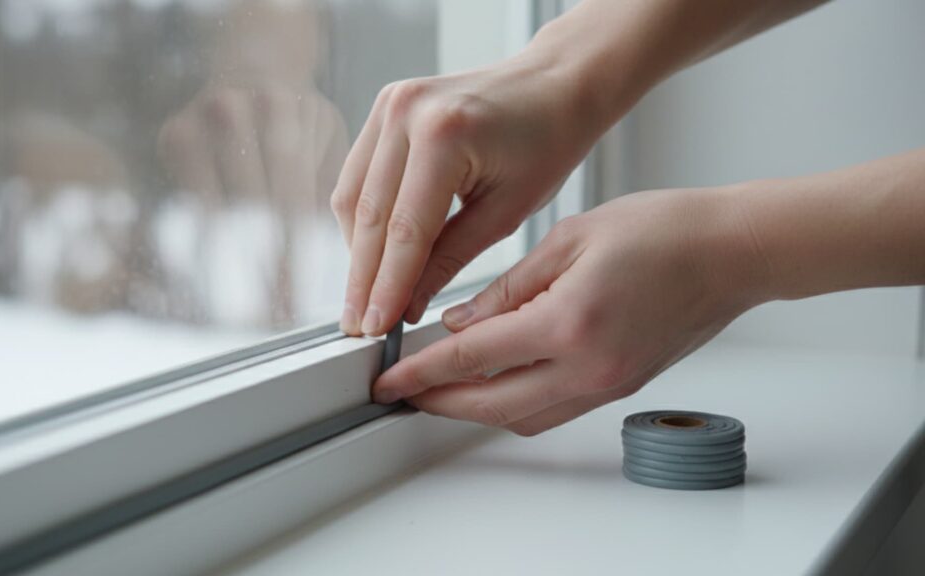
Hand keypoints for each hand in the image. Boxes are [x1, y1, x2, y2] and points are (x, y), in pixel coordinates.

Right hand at [332, 54, 605, 335]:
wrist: (553, 85)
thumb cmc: (545, 144)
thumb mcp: (506, 213)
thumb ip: (449, 259)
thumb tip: (405, 306)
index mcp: (444, 135)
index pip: (404, 230)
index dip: (386, 286)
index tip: (376, 329)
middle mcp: (406, 113)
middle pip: (370, 216)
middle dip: (363, 278)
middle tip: (360, 326)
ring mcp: (389, 104)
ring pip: (352, 197)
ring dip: (357, 251)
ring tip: (365, 298)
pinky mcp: (383, 107)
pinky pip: (358, 175)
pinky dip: (363, 218)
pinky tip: (373, 254)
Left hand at [372, 187, 764, 434]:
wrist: (732, 252)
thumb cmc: (662, 230)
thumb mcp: (568, 240)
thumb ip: (508, 289)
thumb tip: (461, 323)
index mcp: (568, 323)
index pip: (471, 359)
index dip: (420, 372)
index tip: (387, 380)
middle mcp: (588, 368)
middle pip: (492, 406)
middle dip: (439, 403)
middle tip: (403, 392)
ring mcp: (608, 385)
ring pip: (523, 417)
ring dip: (476, 409)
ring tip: (442, 388)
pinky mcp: (622, 387)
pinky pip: (555, 410)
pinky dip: (516, 402)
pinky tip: (497, 380)